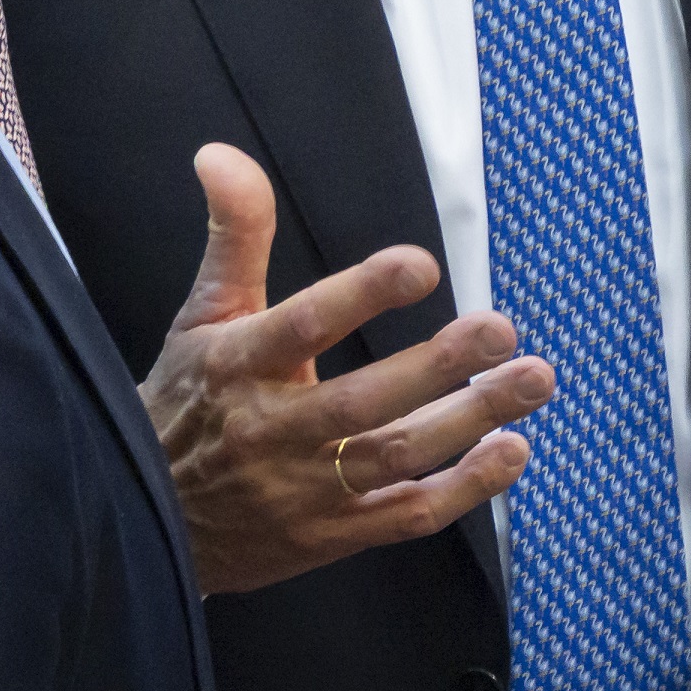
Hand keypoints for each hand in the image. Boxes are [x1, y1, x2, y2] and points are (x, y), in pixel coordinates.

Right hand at [147, 145, 552, 596]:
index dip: (362, 294)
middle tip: (501, 331)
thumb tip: (221, 154)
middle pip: (362, 401)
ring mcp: (303, 491)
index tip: (422, 265)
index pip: (302, 324)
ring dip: (470, 420)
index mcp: (237, 366)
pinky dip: (464, 489)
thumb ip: (234, 234)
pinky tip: (510, 452)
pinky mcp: (330, 536)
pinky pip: (405, 515)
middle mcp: (271, 430)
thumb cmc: (191, 403)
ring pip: (395, 455)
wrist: (159, 525)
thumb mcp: (203, 315)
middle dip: (438, 365)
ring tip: (532, 381)